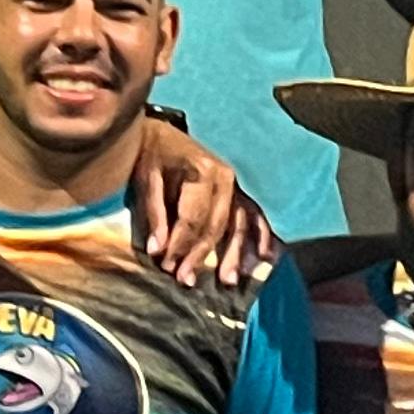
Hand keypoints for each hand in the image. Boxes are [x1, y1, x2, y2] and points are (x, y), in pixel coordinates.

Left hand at [131, 114, 271, 288]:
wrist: (162, 132)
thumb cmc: (152, 154)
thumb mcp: (147, 179)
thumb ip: (155, 215)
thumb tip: (158, 251)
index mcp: (201, 171)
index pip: (192, 218)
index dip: (180, 245)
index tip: (167, 267)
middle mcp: (225, 177)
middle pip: (216, 225)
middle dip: (202, 255)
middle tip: (187, 281)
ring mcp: (236, 184)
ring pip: (238, 224)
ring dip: (235, 253)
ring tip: (229, 280)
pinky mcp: (238, 189)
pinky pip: (254, 215)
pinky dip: (261, 235)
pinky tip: (266, 256)